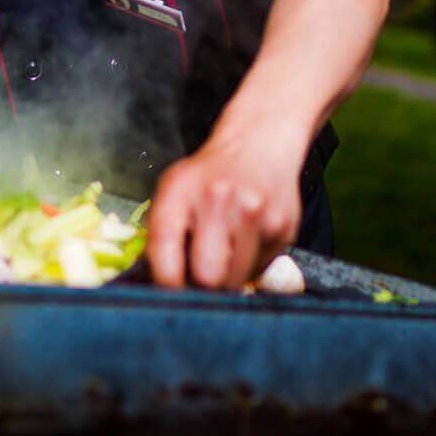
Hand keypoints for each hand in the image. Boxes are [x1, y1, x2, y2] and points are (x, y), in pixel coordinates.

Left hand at [144, 121, 304, 289]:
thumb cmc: (209, 174)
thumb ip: (161, 235)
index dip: (166, 286)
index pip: (166, 259)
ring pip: (236, 280)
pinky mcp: (282, 228)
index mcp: (180, 193)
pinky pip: (259, 270)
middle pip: (207, 278)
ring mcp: (255, 216)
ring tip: (222, 255)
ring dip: (227, 279)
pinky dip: (248, 266)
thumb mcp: (174, 191)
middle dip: (201, 288)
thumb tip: (153, 285)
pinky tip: (244, 241)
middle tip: (198, 280)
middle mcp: (218, 201)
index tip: (169, 291)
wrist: (259, 144)